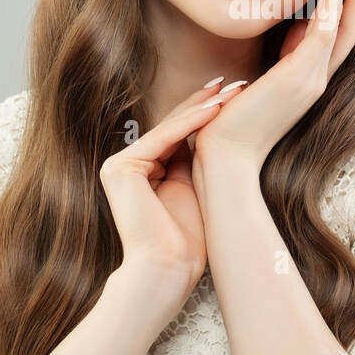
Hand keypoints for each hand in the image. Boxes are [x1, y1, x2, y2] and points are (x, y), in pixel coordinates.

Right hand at [99, 78, 249, 297]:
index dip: (206, 113)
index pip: (178, 135)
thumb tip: (209, 129)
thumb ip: (191, 160)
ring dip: (204, 108)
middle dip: (206, 104)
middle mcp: (126, 166)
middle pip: (173, 127)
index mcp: (142, 172)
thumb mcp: (193, 189)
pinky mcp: (120, 168)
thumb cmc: (186, 242)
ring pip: (169, 129)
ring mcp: (119, 166)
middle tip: (235, 84)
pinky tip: (215, 108)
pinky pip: (163, 140)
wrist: (168, 270)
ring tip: (232, 91)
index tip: (235, 96)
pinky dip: (191, 123)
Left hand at [193, 0, 354, 171]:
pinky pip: (324, 31)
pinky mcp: (301, 78)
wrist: (224, 160)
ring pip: (340, 20)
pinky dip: (332, 2)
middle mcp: (316, 78)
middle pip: (346, 21)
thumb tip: (274, 39)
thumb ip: (267, 64)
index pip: (332, 31)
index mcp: (306, 79)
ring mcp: (312, 78)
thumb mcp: (252, 86)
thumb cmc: (228, 128)